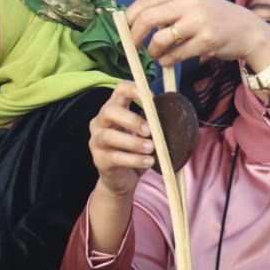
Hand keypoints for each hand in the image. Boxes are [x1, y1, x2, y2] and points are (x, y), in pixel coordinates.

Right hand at [87, 82, 155, 197]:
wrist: (122, 179)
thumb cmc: (135, 151)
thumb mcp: (145, 134)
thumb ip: (153, 123)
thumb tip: (173, 115)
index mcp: (114, 110)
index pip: (119, 90)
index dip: (134, 89)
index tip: (152, 98)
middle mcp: (100, 123)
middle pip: (109, 111)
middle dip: (131, 119)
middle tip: (150, 130)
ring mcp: (97, 141)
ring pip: (109, 136)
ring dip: (133, 142)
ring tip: (151, 148)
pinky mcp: (99, 160)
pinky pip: (115, 158)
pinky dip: (134, 159)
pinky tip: (149, 161)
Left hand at [125, 0, 269, 69]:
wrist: (248, 30)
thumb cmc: (213, 17)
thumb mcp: (191, 0)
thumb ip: (165, 2)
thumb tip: (130, 15)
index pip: (144, 1)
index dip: (128, 19)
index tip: (125, 31)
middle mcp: (190, 1)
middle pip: (146, 19)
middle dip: (133, 37)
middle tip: (133, 47)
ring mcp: (199, 21)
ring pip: (158, 40)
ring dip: (151, 52)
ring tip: (156, 55)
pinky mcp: (207, 40)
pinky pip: (174, 55)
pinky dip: (166, 61)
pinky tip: (169, 60)